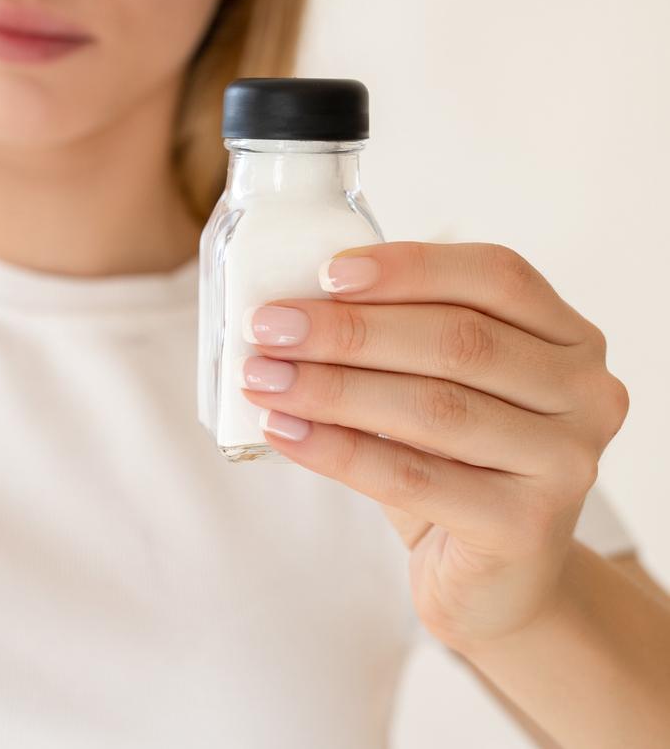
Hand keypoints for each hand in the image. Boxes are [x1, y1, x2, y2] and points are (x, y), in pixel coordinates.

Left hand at [239, 242, 628, 650]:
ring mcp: (567, 462)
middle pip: (459, 341)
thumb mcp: (436, 388)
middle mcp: (586, 394)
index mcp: (569, 338)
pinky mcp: (528, 526)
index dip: (410, 268)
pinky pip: (411, 477)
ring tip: (261, 377)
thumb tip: (295, 307)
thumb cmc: (453, 466)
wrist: (492, 579)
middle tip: (268, 327)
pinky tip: (282, 430)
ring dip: (332, 387)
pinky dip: (336, 449)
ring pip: (433, 407)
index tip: (325, 272)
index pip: (496, 277)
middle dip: (349, 331)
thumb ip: (396, 340)